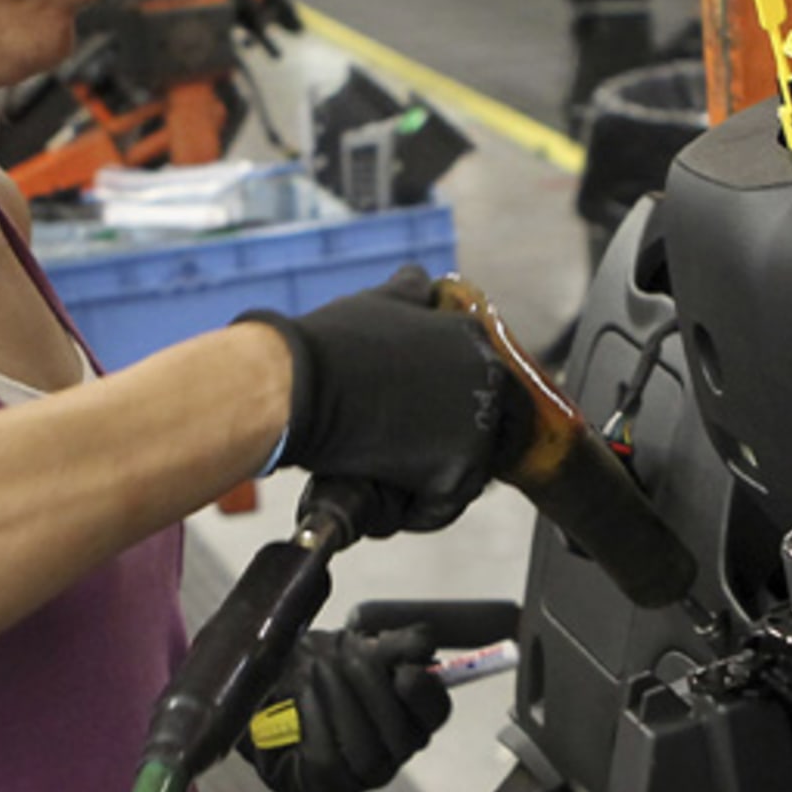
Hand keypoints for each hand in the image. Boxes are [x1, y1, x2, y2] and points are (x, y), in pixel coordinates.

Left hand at [236, 626, 449, 791]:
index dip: (425, 694)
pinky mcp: (329, 782)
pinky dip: (316, 721)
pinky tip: (305, 698)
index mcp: (413, 711)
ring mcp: (365, 771)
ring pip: (365, 750)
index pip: (436, 711)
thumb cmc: (322, 667)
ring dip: (340, 701)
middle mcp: (396, 747)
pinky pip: (329, 759)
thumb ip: (394, 644)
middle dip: (372, 688)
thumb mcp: (358, 643)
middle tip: (345, 654)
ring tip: (318, 670)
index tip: (405, 671)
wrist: (271, 690)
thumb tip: (422, 644)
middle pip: (401, 735)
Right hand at [241, 266, 528, 533]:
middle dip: (445, 449)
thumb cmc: (332, 344)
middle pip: (484, 435)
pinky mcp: (457, 474)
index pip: (486, 389)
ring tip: (382, 473)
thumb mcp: (381, 301)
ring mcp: (479, 430)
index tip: (414, 422)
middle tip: (397, 452)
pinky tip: (379, 495)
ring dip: (427, 482)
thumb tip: (419, 281)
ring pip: (463, 475)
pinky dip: (411, 511)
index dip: (449, 412)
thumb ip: (411, 292)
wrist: (301, 383)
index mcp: (476, 340)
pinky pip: (440, 507)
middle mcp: (490, 382)